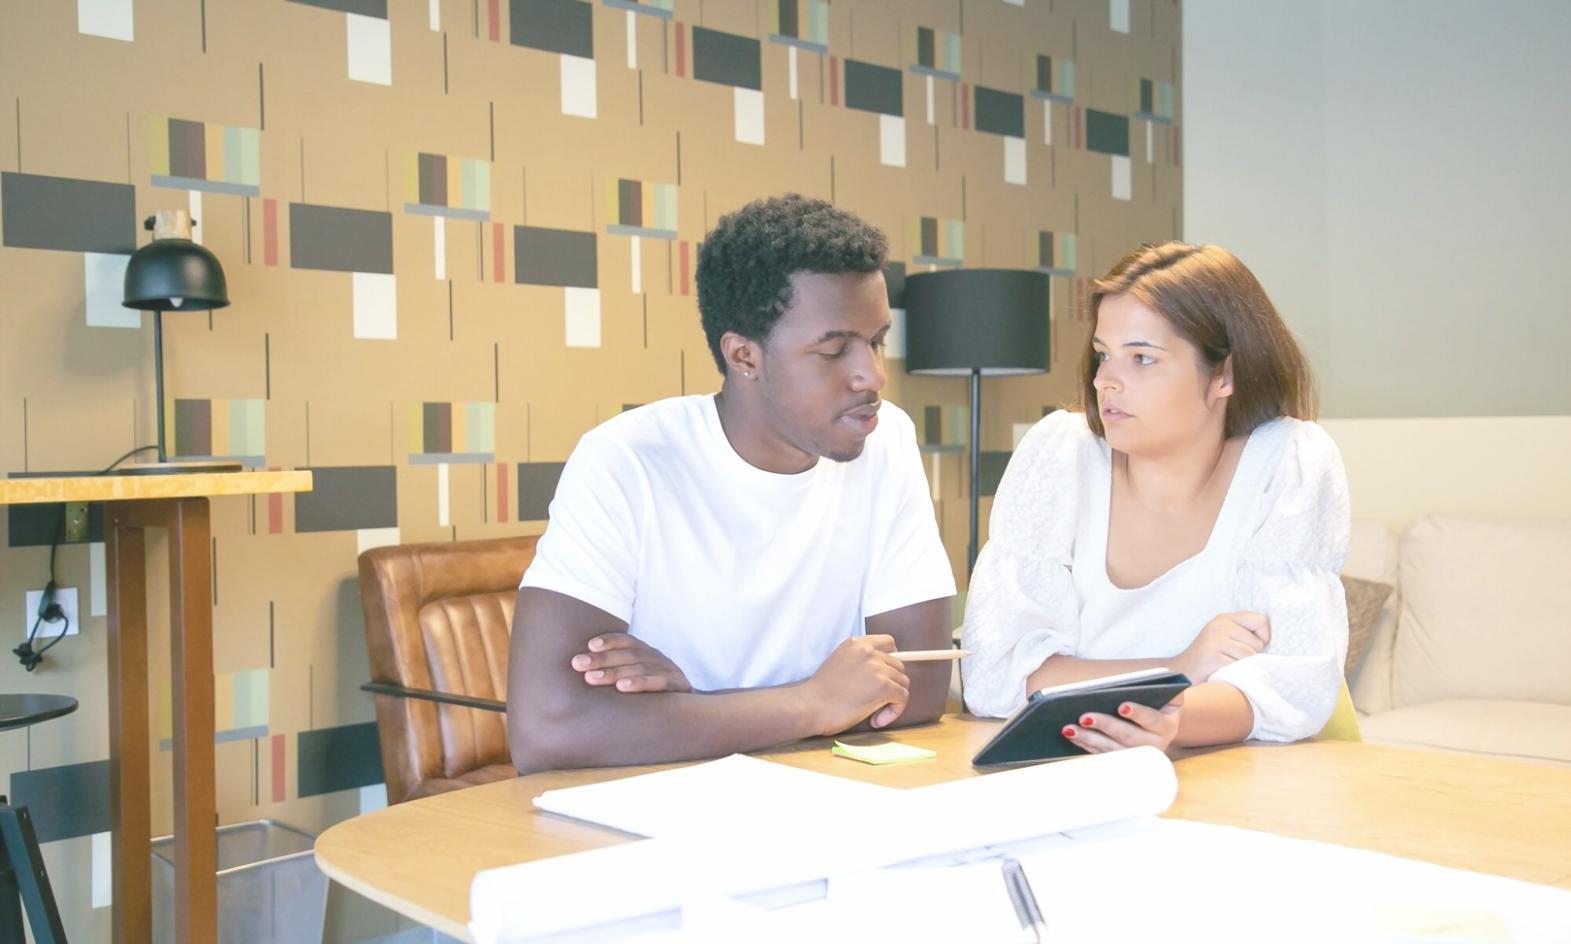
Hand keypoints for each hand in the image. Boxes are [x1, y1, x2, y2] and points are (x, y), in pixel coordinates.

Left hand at [569, 633, 692, 692]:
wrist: (688, 714)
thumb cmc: (652, 697)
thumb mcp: (634, 680)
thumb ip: (614, 674)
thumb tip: (579, 670)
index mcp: (646, 653)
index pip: (626, 641)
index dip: (609, 641)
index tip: (590, 645)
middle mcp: (657, 658)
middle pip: (628, 654)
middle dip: (601, 659)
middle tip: (578, 664)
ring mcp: (669, 670)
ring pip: (640, 667)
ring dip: (614, 672)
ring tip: (592, 677)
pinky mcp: (679, 686)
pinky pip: (658, 682)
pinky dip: (640, 683)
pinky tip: (622, 687)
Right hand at [801, 634, 909, 733]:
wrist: (811, 705)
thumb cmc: (821, 692)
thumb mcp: (839, 662)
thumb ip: (860, 662)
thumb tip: (882, 674)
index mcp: (856, 644)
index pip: (888, 642)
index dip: (891, 659)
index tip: (886, 674)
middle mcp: (869, 652)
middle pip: (898, 666)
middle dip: (891, 684)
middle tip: (875, 702)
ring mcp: (877, 668)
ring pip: (903, 683)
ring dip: (892, 700)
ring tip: (874, 714)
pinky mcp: (884, 686)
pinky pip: (903, 698)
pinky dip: (894, 711)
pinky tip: (877, 720)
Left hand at [1062, 693, 1183, 754]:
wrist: (1159, 728)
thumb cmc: (1157, 704)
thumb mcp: (1165, 695)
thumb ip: (1160, 686)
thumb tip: (1145, 680)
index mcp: (1166, 726)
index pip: (1152, 719)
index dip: (1137, 713)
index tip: (1122, 706)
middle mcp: (1154, 746)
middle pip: (1128, 737)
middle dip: (1105, 726)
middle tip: (1084, 717)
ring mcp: (1138, 758)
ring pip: (1112, 750)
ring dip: (1089, 738)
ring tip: (1069, 728)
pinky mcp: (1122, 763)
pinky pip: (1102, 755)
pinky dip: (1085, 745)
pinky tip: (1072, 735)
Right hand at [1174, 612, 1270, 682]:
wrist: (1181, 672)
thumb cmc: (1209, 658)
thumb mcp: (1225, 638)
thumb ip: (1244, 634)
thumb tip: (1271, 640)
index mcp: (1225, 618)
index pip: (1261, 619)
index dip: (1263, 635)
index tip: (1253, 646)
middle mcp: (1219, 625)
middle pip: (1257, 642)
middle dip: (1251, 655)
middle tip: (1233, 659)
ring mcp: (1215, 639)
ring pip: (1250, 655)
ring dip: (1243, 666)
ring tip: (1228, 666)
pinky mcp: (1212, 656)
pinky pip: (1238, 666)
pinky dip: (1234, 673)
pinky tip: (1222, 671)